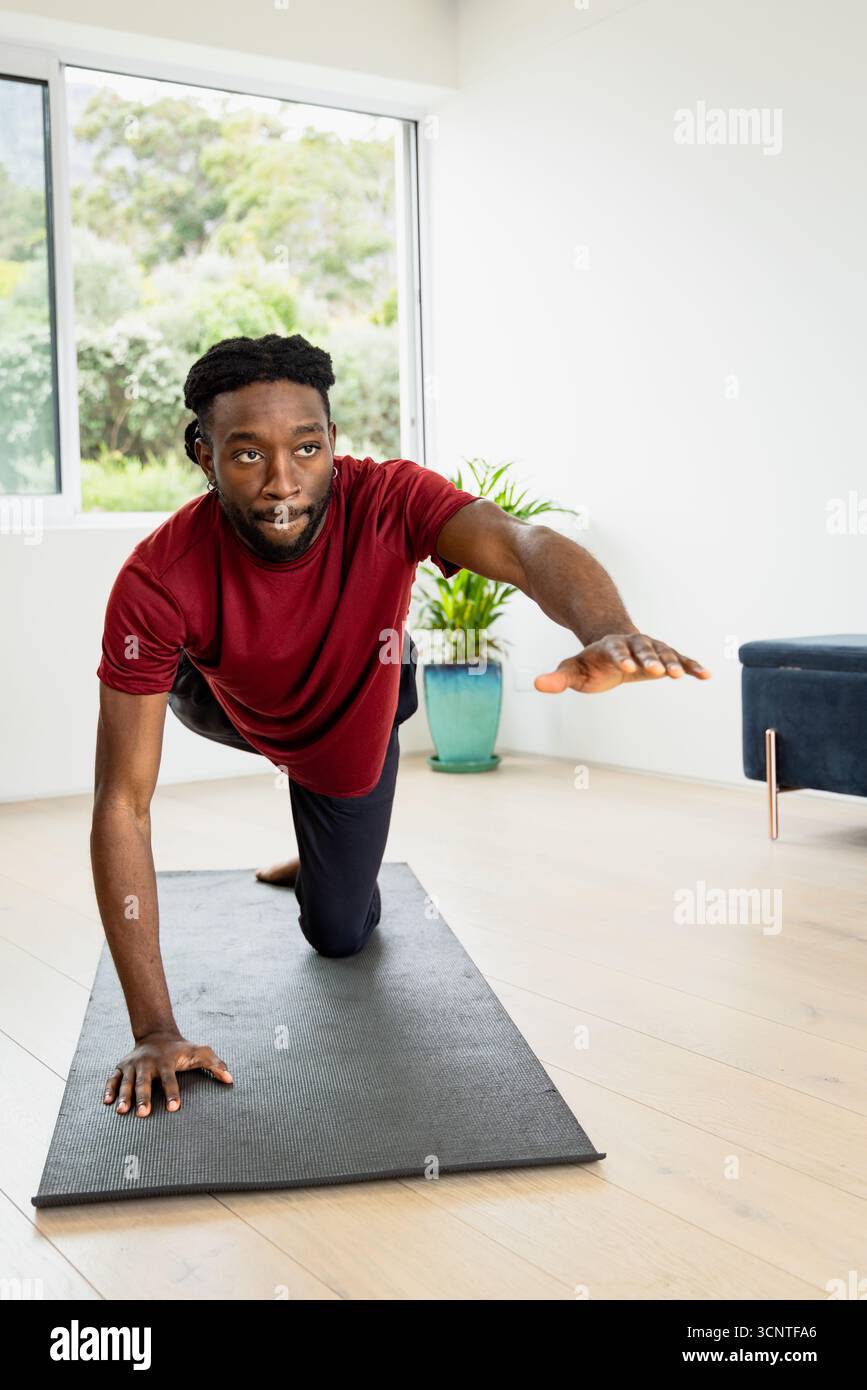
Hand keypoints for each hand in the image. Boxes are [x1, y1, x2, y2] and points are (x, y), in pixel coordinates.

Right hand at [103, 1030, 232, 1116]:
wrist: (157, 1034)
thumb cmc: (181, 1049)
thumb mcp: (199, 1052)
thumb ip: (215, 1064)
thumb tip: (230, 1079)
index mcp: (167, 1062)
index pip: (170, 1079)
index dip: (173, 1093)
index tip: (175, 1108)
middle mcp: (148, 1063)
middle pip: (145, 1082)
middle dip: (144, 1098)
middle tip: (143, 1114)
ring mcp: (133, 1065)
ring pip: (127, 1081)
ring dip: (124, 1096)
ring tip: (122, 1111)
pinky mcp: (121, 1067)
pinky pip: (112, 1079)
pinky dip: (109, 1090)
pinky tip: (107, 1103)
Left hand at [534, 633, 710, 694]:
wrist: (614, 648)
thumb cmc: (591, 663)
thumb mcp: (573, 670)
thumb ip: (558, 678)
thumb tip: (537, 684)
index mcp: (610, 647)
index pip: (616, 651)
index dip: (621, 658)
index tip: (627, 668)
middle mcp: (633, 644)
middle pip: (642, 650)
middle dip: (650, 659)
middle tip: (659, 672)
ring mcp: (651, 649)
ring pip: (663, 654)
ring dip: (673, 663)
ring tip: (682, 675)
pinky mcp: (665, 657)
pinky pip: (680, 660)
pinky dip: (692, 666)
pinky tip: (706, 675)